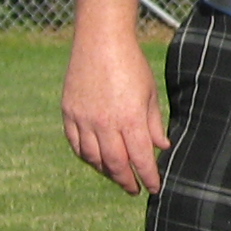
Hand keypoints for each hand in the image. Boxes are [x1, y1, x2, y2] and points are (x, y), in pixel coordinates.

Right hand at [63, 32, 167, 194]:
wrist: (101, 41)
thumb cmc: (132, 64)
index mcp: (130, 119)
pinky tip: (96, 160)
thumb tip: (161, 147)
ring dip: (106, 171)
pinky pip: (76, 145)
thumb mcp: (151, 93)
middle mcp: (105, 123)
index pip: (140, 159)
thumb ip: (154, 124)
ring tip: (117, 175)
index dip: (148, 177)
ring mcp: (84, 119)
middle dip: (127, 181)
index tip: (154, 187)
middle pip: (115, 164)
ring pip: (93, 158)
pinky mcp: (69, 113)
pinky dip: (87, 156)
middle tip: (134, 189)